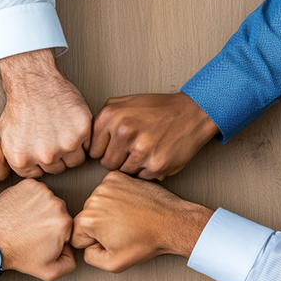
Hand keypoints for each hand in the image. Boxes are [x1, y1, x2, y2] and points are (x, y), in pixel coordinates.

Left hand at [0, 49, 91, 177]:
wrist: (33, 82)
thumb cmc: (20, 105)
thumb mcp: (7, 138)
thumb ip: (18, 159)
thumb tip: (28, 170)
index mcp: (22, 161)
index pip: (40, 174)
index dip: (42, 162)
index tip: (43, 150)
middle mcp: (44, 156)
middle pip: (59, 168)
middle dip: (58, 155)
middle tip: (54, 137)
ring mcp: (64, 144)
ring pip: (76, 160)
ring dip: (73, 149)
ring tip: (63, 132)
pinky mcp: (81, 131)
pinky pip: (88, 144)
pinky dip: (83, 136)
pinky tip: (71, 124)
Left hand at [0, 179, 75, 280]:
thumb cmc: (16, 253)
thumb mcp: (49, 271)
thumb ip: (69, 263)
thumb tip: (71, 250)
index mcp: (64, 223)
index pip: (68, 226)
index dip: (56, 234)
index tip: (44, 238)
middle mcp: (55, 204)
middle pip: (59, 211)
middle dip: (49, 220)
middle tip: (34, 230)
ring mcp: (41, 192)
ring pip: (48, 199)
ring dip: (40, 208)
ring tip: (27, 220)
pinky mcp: (28, 184)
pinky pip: (35, 190)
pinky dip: (29, 197)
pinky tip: (22, 210)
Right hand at [71, 171, 212, 272]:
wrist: (172, 222)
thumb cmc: (148, 240)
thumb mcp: (115, 263)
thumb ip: (91, 258)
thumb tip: (87, 248)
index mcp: (89, 219)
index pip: (76, 235)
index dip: (94, 242)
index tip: (111, 240)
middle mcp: (94, 198)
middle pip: (86, 217)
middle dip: (100, 226)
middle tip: (122, 230)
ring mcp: (106, 185)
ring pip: (96, 203)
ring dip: (108, 211)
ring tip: (127, 218)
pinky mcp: (117, 177)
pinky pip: (107, 190)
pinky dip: (116, 197)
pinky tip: (128, 206)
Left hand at [90, 93, 219, 180]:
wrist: (192, 113)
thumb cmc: (158, 109)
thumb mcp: (125, 103)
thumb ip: (103, 119)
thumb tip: (87, 141)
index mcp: (111, 116)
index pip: (93, 150)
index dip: (105, 149)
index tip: (116, 145)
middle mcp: (124, 132)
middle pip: (106, 164)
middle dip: (118, 159)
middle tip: (134, 147)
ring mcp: (140, 150)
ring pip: (123, 172)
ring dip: (133, 165)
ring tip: (146, 149)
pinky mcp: (155, 166)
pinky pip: (141, 178)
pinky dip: (148, 171)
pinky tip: (156, 155)